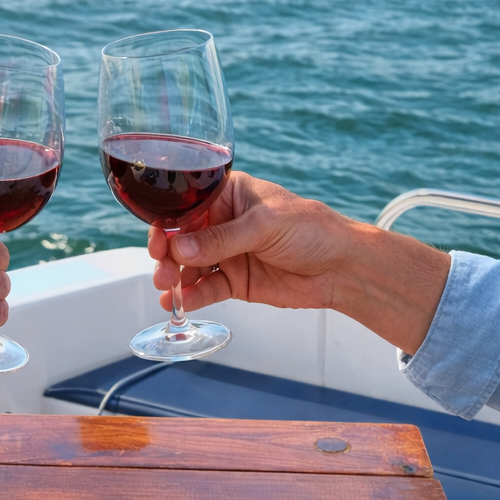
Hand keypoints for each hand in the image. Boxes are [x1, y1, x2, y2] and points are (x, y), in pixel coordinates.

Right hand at [147, 172, 449, 357]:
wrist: (340, 268)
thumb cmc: (311, 230)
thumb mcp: (264, 226)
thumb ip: (221, 239)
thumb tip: (180, 249)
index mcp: (229, 195)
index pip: (187, 207)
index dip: (168, 224)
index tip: (158, 242)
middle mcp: (223, 223)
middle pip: (182, 239)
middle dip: (167, 255)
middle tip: (163, 270)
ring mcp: (227, 254)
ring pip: (190, 267)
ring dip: (176, 278)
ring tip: (169, 290)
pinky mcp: (235, 283)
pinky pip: (206, 290)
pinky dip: (191, 298)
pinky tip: (180, 304)